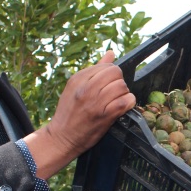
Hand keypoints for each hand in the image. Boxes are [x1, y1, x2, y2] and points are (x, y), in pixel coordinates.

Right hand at [24, 51, 135, 178]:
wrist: (61, 137)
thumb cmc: (69, 112)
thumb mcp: (75, 87)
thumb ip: (94, 69)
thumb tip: (111, 53)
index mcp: (79, 78)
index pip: (107, 66)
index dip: (111, 75)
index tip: (107, 86)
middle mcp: (86, 87)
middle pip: (115, 73)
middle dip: (118, 82)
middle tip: (114, 93)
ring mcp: (95, 102)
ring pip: (121, 86)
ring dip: (123, 94)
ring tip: (116, 101)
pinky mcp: (104, 116)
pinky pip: (124, 102)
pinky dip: (128, 103)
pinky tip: (122, 107)